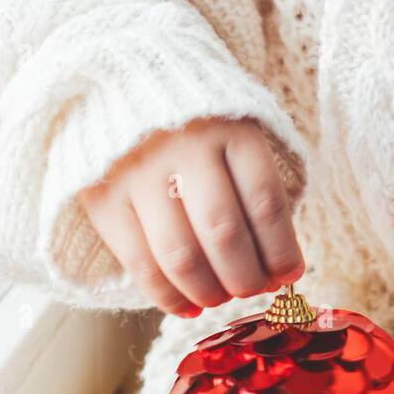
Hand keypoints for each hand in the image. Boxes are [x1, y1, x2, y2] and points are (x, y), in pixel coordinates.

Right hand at [75, 116, 305, 316]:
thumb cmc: (203, 128)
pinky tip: (187, 306)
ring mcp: (139, 172)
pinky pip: (139, 262)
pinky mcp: (103, 197)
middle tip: (255, 290)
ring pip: (181, 254)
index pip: (265, 201)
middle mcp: (186, 146)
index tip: (290, 274)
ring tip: (222, 298)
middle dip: (246, 276)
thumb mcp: (240, 136)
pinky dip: (167, 295)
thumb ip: (258, 192)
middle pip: (223, 231)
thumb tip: (281, 269)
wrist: (126, 88)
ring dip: (208, 291)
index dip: (281, 249)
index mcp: (232, 129)